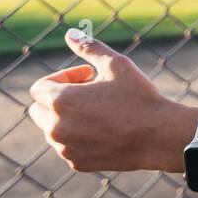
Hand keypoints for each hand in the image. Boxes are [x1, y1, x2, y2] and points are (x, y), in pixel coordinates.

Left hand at [28, 30, 193, 172]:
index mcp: (60, 100)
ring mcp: (65, 148)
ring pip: (52, 130)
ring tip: (101, 112)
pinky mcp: (77, 163)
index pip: (39, 88)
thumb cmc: (139, 97)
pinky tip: (106, 130)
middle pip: (38, 110)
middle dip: (58, 100)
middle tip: (91, 94)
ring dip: (67, 119)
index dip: (62, 78)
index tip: (88, 77)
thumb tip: (70, 33)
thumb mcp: (116, 64)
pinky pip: (67, 147)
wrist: (159, 136)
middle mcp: (55, 127)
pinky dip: (79, 138)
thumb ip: (89, 47)